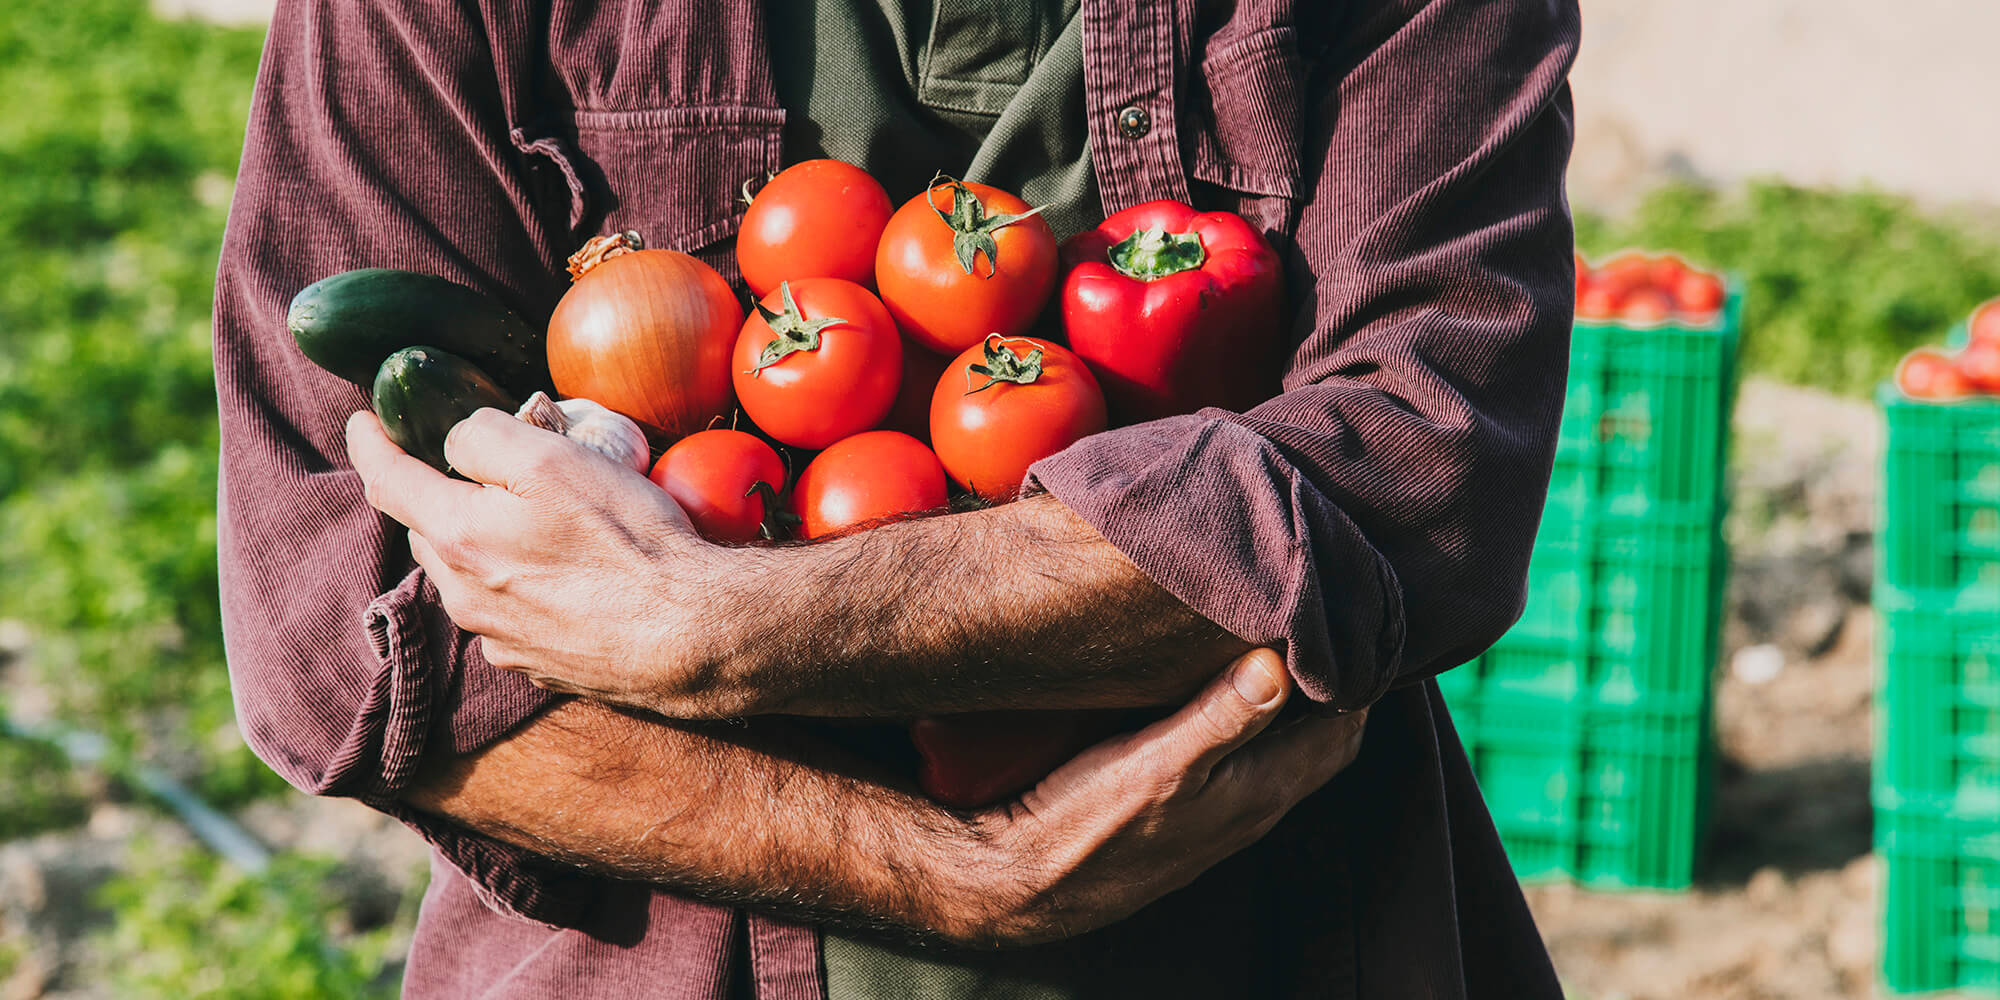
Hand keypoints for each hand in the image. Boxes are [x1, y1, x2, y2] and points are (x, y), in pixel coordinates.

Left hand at [345, 408, 752, 715]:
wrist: (690, 634)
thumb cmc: (626, 540)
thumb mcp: (552, 459)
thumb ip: (485, 436)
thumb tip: (460, 443)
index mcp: (457, 537)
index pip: (387, 481)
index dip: (370, 444)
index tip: (363, 422)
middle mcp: (464, 595)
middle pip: (431, 531)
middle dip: (440, 497)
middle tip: (483, 470)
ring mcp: (498, 638)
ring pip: (469, 576)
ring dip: (483, 546)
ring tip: (535, 524)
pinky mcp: (536, 664)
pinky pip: (508, 613)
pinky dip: (520, 586)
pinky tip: (566, 577)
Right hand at [926, 647, 1367, 946]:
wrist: (1026, 882)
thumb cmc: (1088, 824)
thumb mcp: (1157, 763)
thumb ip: (1221, 717)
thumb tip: (1279, 663)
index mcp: (1260, 790)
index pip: (1342, 725)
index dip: (1356, 673)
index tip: (1350, 616)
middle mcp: (1252, 804)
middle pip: (1321, 735)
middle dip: (1332, 680)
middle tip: (1324, 618)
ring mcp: (1219, 811)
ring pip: (1282, 746)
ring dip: (1292, 698)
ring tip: (1280, 638)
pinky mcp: (1185, 808)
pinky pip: (1243, 754)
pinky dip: (1251, 715)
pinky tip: (1221, 686)